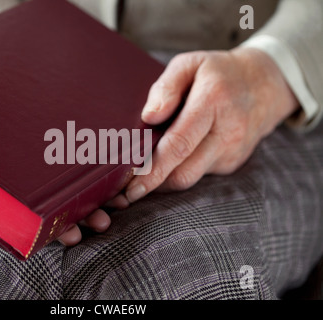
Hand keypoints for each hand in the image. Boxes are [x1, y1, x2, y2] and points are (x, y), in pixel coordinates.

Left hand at [124, 47, 298, 201]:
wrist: (265, 85)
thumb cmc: (219, 72)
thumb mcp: (190, 64)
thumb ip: (166, 87)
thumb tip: (149, 117)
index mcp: (213, 102)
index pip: (178, 144)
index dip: (152, 169)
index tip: (129, 186)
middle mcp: (227, 132)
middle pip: (183, 172)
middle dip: (151, 185)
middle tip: (125, 191)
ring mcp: (232, 152)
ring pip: (189, 178)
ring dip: (162, 182)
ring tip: (139, 178)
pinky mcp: (232, 163)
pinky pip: (199, 175)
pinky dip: (178, 172)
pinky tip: (167, 163)